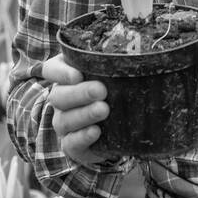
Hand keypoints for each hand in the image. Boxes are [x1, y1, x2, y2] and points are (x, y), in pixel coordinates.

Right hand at [41, 54, 114, 168]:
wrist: (112, 128)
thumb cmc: (113, 88)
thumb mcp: (112, 72)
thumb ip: (116, 61)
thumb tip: (145, 52)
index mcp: (66, 76)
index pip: (52, 69)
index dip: (61, 72)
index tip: (78, 74)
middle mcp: (60, 99)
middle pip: (59, 95)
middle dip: (80, 93)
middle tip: (101, 90)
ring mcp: (64, 123)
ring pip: (64, 119)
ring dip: (84, 115)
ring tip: (104, 110)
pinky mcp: (71, 144)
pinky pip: (70, 143)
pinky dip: (82, 137)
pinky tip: (96, 132)